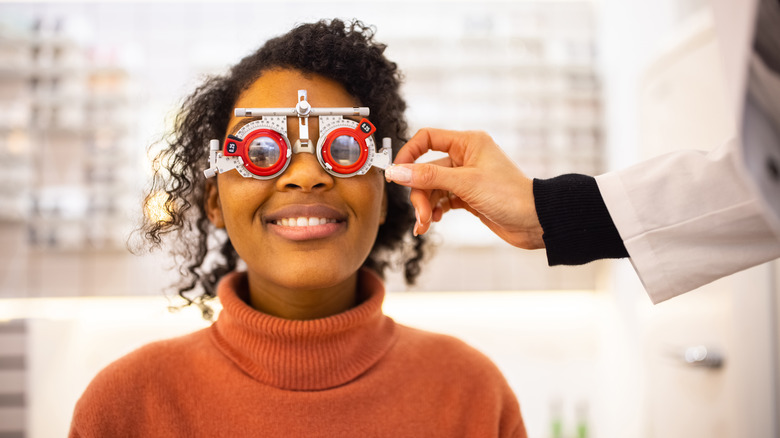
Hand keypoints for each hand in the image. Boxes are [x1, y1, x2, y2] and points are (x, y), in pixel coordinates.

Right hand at [385, 128, 544, 249]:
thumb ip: (429, 176)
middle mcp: (466, 157)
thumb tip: (397, 171)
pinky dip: (434, 211)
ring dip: (425, 206)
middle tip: (420, 215)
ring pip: (432, 187)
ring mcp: (466, 178)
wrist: (536, 222)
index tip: (397, 173)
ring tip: (425, 224)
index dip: (409, 154)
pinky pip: (441, 200)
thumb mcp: (466, 183)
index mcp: (468, 143)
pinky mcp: (468, 196)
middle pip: (426, 169)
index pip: (427, 138)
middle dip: (420, 193)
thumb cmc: (511, 196)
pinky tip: (432, 222)